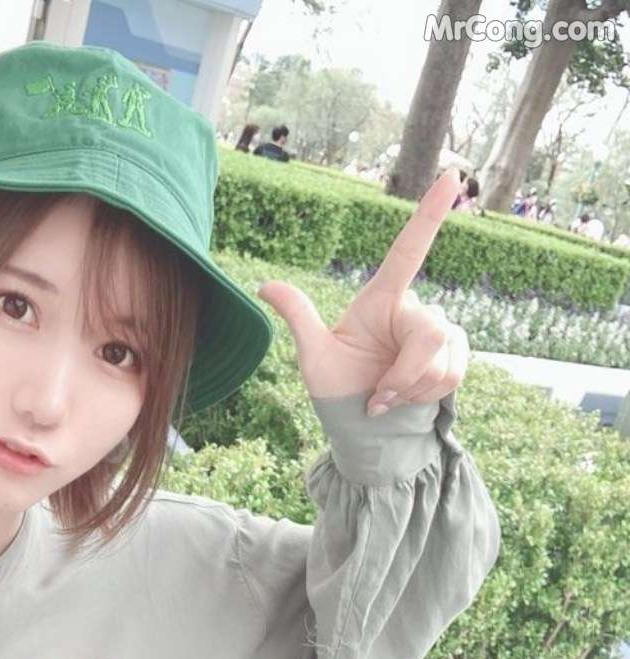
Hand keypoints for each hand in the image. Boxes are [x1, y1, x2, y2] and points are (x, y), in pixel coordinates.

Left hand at [256, 169, 469, 415]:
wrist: (361, 423)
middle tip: (379, 394)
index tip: (451, 176)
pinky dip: (426, 395)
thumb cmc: (335, 388)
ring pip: (442, 360)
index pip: (408, 250)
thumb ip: (299, 317)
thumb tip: (263, 284)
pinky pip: (454, 374)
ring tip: (388, 396)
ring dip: (412, 388)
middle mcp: (413, 309)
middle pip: (430, 333)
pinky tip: (407, 400)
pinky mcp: (455, 354)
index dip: (429, 214)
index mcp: (381, 298)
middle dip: (405, 374)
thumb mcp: (313, 356)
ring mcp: (439, 331)